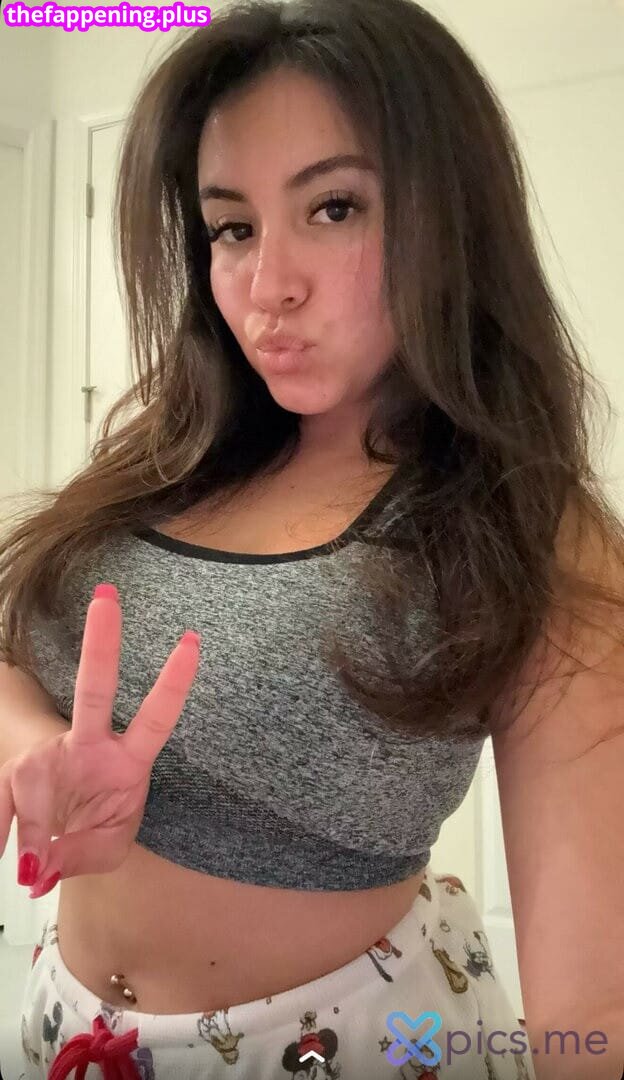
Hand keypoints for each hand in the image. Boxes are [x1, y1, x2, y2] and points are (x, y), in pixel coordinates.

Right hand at [0, 584, 200, 895]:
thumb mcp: (105, 851)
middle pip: (96, 688)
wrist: (64, 835)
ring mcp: (52, 754)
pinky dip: (5, 835)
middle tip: (106, 597)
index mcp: (129, 759)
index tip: (193, 642)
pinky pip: (4, 805)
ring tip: (32, 869)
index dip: (174, 681)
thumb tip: (34, 868)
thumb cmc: (97, 829)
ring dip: (32, 829)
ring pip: (30, 778)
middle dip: (101, 642)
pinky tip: (9, 859)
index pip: (157, 717)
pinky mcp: (19, 775)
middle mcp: (90, 745)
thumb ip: (77, 856)